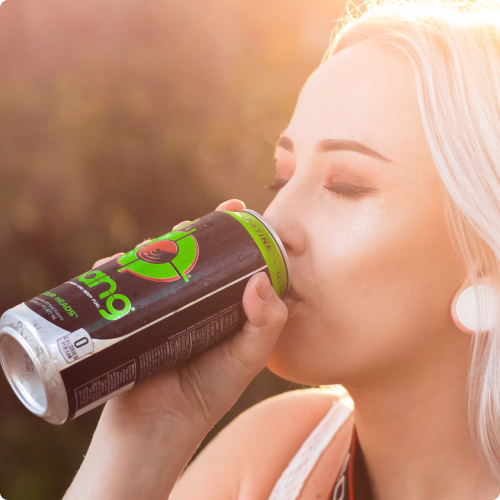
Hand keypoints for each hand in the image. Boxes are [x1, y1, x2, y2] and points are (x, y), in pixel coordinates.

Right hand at [95, 199, 287, 430]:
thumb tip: (262, 279)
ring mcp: (160, 309)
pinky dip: (115, 270)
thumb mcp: (246, 359)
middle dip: (189, 234)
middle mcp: (192, 303)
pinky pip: (120, 286)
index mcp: (222, 307)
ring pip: (155, 264)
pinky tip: (112, 264)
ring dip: (152, 246)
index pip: (229, 261)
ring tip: (151, 244)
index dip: (233, 235)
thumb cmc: (208, 394)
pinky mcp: (130, 318)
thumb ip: (266, 324)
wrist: (158, 428)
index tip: (236, 210)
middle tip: (188, 227)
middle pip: (189, 256)